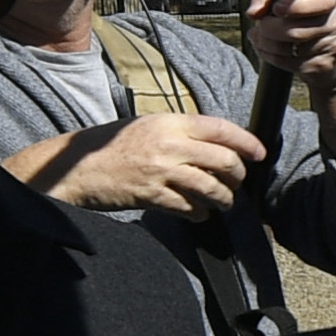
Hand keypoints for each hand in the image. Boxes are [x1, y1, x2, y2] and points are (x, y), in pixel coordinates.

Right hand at [30, 110, 264, 214]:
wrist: (76, 167)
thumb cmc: (111, 146)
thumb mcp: (146, 126)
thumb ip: (179, 132)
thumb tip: (215, 144)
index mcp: (170, 122)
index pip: (221, 128)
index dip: (246, 142)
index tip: (259, 153)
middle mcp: (169, 144)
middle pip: (224, 161)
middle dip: (238, 176)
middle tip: (237, 183)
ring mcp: (161, 171)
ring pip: (211, 188)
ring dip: (223, 199)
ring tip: (222, 203)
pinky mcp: (153, 196)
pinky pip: (189, 208)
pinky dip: (199, 214)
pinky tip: (198, 214)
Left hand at [240, 0, 335, 92]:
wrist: (331, 55)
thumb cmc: (304, 19)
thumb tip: (253, 12)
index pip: (316, 2)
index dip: (293, 6)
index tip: (276, 8)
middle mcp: (335, 23)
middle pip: (293, 29)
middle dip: (267, 28)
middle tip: (260, 25)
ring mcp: (330, 47)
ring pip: (287, 49)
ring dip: (265, 43)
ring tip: (259, 37)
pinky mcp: (320, 66)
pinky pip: (287, 63)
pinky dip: (270, 56)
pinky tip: (267, 50)